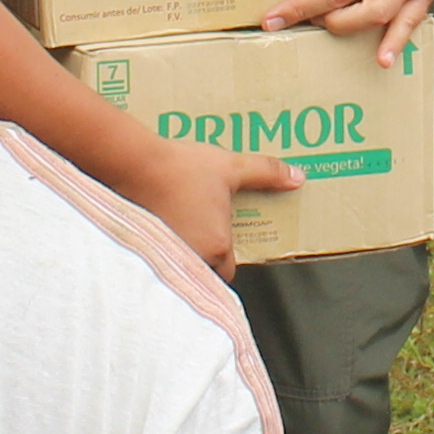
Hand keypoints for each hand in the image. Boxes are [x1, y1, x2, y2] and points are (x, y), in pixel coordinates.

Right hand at [107, 128, 286, 277]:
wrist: (136, 164)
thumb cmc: (183, 168)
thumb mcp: (231, 167)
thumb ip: (266, 173)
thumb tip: (297, 176)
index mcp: (217, 246)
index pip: (227, 269)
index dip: (226, 255)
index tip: (221, 237)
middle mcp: (192, 258)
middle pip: (203, 269)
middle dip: (203, 254)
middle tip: (199, 229)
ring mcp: (165, 256)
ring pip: (180, 264)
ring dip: (182, 251)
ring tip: (179, 225)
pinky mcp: (143, 249)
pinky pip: (157, 257)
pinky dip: (159, 247)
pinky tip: (157, 225)